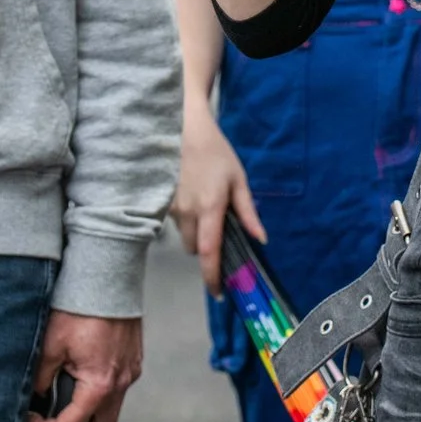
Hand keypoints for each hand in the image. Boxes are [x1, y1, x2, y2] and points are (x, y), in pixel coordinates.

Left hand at [26, 312, 144, 421]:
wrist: (109, 277)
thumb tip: (35, 398)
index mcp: (99, 385)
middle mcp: (121, 384)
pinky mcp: (134, 360)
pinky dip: (98, 389)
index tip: (32, 420)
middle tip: (53, 414)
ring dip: (87, 409)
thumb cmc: (81, 307)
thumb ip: (41, 379)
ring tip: (67, 387)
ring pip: (110, 411)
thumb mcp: (51, 345)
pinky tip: (82, 368)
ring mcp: (131, 372)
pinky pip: (117, 388)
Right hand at [173, 108, 265, 291]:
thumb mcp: (238, 180)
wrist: (182, 128)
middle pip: (195, 249)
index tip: (219, 293)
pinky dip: (185, 220)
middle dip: (206, 249)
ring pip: (184, 236)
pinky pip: (175, 223)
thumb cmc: (216, 153)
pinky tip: (191, 198)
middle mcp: (187, 212)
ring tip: (206, 207)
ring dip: (196, 233)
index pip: (209, 251)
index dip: (213, 276)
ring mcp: (170, 207)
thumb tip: (261, 240)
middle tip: (219, 231)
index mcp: (210, 207)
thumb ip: (248, 212)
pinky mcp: (160, 202)